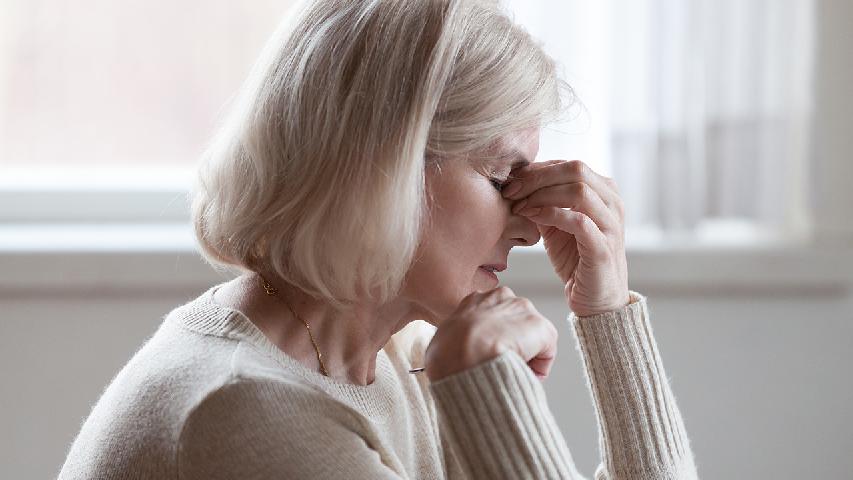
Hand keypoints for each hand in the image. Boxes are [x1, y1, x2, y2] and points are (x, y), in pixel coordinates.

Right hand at [424, 286, 557, 381]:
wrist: (463, 355)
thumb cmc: (446, 354)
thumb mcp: (441, 342)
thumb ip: (454, 343)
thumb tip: (454, 357)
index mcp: (474, 300)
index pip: (491, 317)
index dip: (492, 340)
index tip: (489, 356)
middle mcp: (501, 297)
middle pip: (514, 324)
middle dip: (513, 345)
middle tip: (502, 366)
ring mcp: (522, 310)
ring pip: (531, 337)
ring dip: (525, 355)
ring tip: (511, 372)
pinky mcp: (540, 327)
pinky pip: (546, 352)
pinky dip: (539, 367)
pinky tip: (523, 374)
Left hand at [502, 160, 628, 316]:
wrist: (596, 300)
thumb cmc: (576, 260)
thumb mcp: (556, 225)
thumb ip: (543, 202)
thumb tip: (516, 183)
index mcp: (604, 191)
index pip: (568, 165)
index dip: (537, 169)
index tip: (510, 182)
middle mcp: (612, 203)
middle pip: (576, 169)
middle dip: (537, 177)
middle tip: (511, 190)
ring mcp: (611, 224)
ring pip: (579, 190)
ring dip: (542, 195)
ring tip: (519, 206)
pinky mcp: (603, 248)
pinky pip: (578, 221)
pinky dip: (551, 215)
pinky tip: (531, 218)